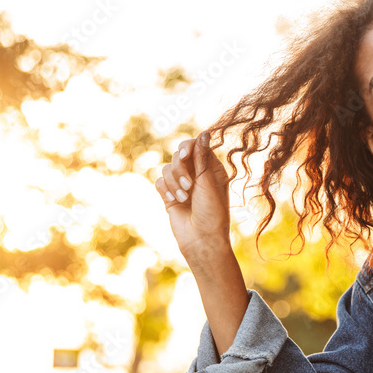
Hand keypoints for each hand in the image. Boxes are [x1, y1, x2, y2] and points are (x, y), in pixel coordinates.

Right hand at [155, 132, 231, 262]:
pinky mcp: (170, 194)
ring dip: (174, 182)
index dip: (188, 147)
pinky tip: (175, 201)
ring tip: (184, 198)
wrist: (201, 239)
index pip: (196, 146)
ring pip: (167, 168)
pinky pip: (160, 182)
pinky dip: (166, 190)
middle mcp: (197, 174)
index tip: (184, 156)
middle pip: (178, 155)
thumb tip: (204, 133)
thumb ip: (202, 158)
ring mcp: (182, 184)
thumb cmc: (212, 212)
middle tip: (189, 185)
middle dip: (180, 169)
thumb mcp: (208, 183)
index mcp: (212, 169)